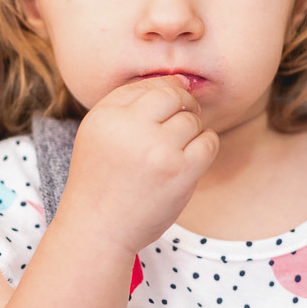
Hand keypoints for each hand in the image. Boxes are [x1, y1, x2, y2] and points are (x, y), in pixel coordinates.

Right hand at [54, 75, 219, 258]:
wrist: (99, 228)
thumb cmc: (101, 178)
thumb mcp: (98, 130)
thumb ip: (130, 100)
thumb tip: (180, 80)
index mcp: (107, 115)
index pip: (150, 86)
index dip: (166, 91)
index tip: (171, 103)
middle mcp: (131, 129)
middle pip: (174, 98)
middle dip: (183, 105)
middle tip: (180, 119)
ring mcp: (158, 151)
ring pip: (193, 121)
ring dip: (191, 130)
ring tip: (176, 146)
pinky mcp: (180, 173)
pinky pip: (208, 142)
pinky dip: (205, 145)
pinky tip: (191, 156)